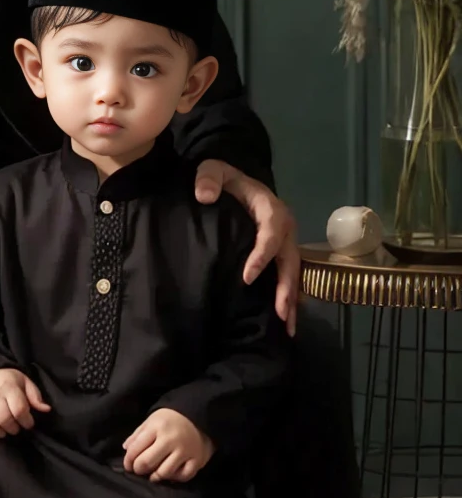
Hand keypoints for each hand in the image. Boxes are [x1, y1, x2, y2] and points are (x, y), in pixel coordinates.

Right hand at [0, 368, 50, 437]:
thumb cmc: (7, 379)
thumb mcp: (24, 381)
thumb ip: (35, 396)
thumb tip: (46, 409)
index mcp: (9, 387)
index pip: (19, 410)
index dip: (26, 421)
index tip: (28, 423)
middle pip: (4, 419)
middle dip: (13, 429)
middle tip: (16, 428)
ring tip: (3, 431)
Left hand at [123, 407, 214, 481]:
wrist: (199, 416)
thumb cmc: (170, 419)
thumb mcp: (151, 421)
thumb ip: (137, 435)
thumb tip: (126, 449)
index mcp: (156, 428)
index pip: (136, 449)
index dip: (128, 460)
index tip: (128, 465)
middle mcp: (170, 440)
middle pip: (148, 462)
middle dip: (139, 469)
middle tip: (138, 470)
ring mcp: (185, 451)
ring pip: (165, 472)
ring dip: (155, 476)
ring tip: (152, 475)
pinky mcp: (198, 460)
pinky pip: (184, 476)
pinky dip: (175, 478)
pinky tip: (169, 475)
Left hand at [194, 160, 299, 333]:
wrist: (236, 182)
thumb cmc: (224, 178)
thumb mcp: (213, 170)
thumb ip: (208, 178)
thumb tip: (205, 196)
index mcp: (270, 209)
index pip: (269, 235)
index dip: (261, 256)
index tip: (247, 278)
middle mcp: (284, 227)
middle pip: (288, 260)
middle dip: (286, 288)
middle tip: (280, 314)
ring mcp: (284, 241)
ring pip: (292, 272)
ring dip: (291, 299)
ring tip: (288, 327)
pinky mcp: (280, 251)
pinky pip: (287, 274)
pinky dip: (288, 296)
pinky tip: (284, 319)